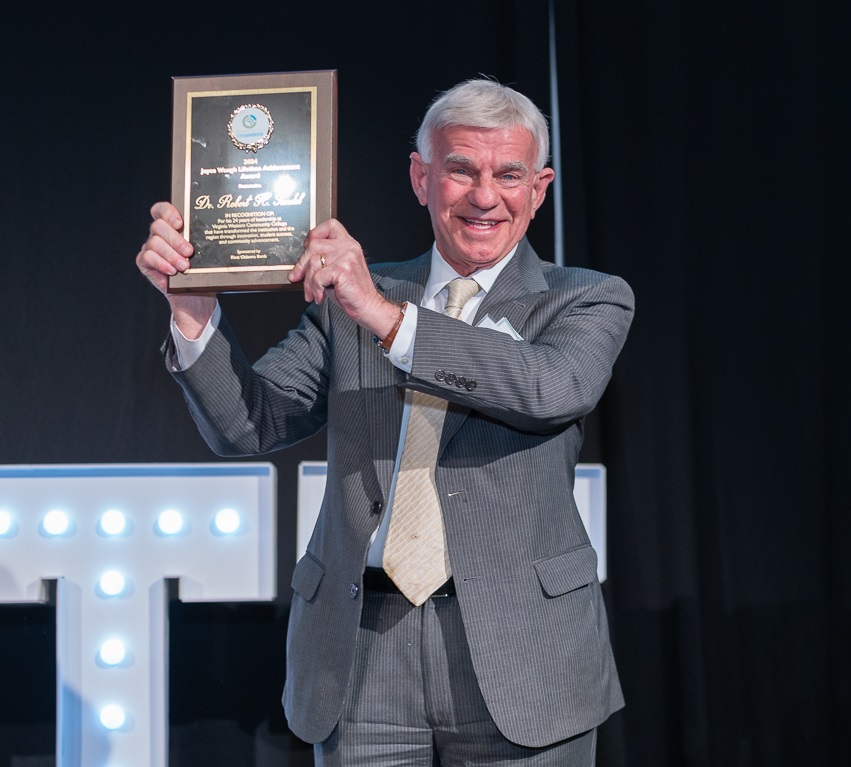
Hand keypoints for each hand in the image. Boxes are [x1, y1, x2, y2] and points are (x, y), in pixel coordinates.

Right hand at [136, 202, 215, 337]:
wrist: (195, 296)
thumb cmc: (200, 272)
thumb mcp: (204, 255)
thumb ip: (202, 242)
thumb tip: (216, 234)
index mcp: (171, 227)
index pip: (161, 210)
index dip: (167, 212)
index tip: (180, 223)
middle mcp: (159, 235)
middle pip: (158, 226)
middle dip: (175, 239)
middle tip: (189, 251)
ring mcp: (150, 248)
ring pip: (154, 242)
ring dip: (171, 254)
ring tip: (184, 265)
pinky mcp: (145, 262)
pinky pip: (148, 257)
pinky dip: (161, 263)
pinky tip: (172, 270)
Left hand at [289, 219, 399, 338]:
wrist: (367, 306)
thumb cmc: (352, 291)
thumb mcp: (336, 270)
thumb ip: (323, 260)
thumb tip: (300, 263)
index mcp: (349, 244)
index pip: (329, 226)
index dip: (314, 235)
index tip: (306, 249)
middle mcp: (349, 247)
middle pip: (314, 245)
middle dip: (302, 264)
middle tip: (298, 277)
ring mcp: (347, 256)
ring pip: (313, 262)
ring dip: (308, 282)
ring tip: (312, 292)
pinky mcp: (343, 269)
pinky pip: (318, 277)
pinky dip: (315, 289)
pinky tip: (320, 296)